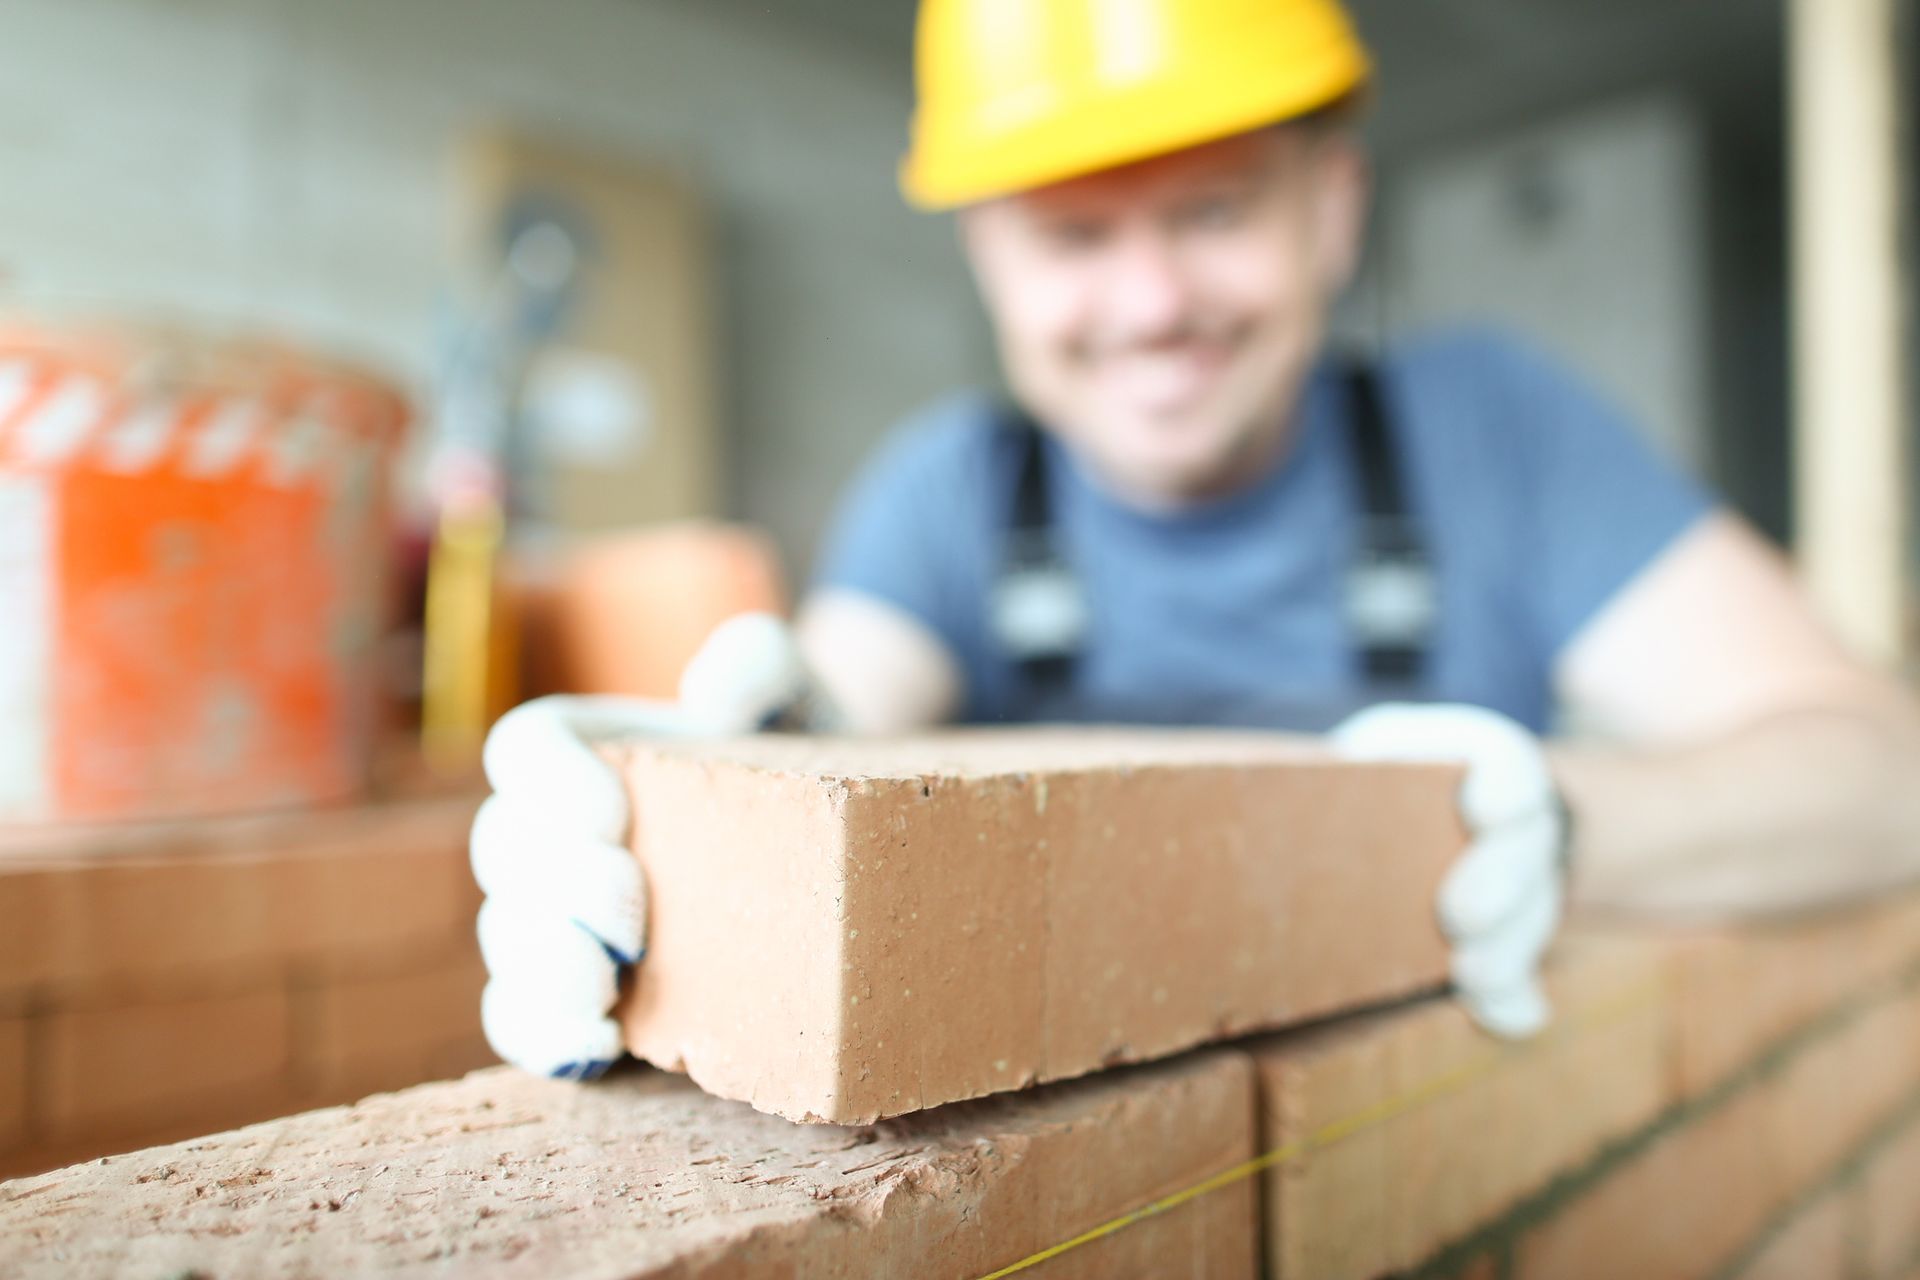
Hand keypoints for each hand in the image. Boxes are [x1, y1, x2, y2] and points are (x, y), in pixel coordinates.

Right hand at [471, 613, 821, 1078]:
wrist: (848, 846)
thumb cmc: (805, 755)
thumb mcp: (800, 697)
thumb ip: (762, 662)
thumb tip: (711, 696)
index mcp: (592, 749)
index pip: (526, 746)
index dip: (547, 780)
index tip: (613, 812)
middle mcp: (559, 832)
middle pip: (506, 849)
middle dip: (556, 883)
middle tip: (633, 909)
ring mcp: (562, 917)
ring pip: (507, 938)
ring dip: (543, 965)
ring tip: (604, 983)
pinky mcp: (583, 992)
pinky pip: (524, 1019)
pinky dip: (542, 1037)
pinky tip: (595, 1047)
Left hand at [1332, 703, 1567, 1038]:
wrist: (1450, 806)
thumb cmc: (1398, 775)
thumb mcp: (1383, 749)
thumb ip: (1359, 766)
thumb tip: (1294, 792)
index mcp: (1489, 768)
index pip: (1511, 770)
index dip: (1504, 790)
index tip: (1482, 809)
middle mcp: (1520, 830)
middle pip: (1524, 855)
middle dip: (1498, 884)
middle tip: (1460, 913)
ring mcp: (1525, 892)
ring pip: (1528, 920)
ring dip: (1503, 951)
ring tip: (1472, 972)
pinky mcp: (1510, 945)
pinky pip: (1522, 978)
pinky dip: (1509, 1001)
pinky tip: (1500, 1018)